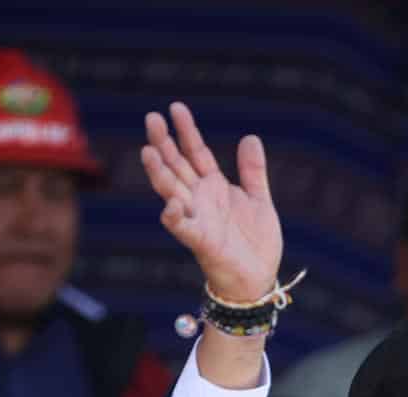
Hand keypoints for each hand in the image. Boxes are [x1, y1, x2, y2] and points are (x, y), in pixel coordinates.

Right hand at [141, 102, 281, 302]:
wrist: (258, 279)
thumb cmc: (255, 242)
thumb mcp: (259, 200)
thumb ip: (253, 171)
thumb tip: (250, 137)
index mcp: (213, 187)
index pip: (195, 152)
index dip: (186, 131)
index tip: (175, 107)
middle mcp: (199, 199)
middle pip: (177, 166)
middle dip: (164, 143)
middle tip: (152, 118)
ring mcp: (198, 219)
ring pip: (172, 191)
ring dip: (159, 173)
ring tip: (148, 151)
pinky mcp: (201, 242)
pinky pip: (183, 228)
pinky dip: (175, 217)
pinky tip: (171, 203)